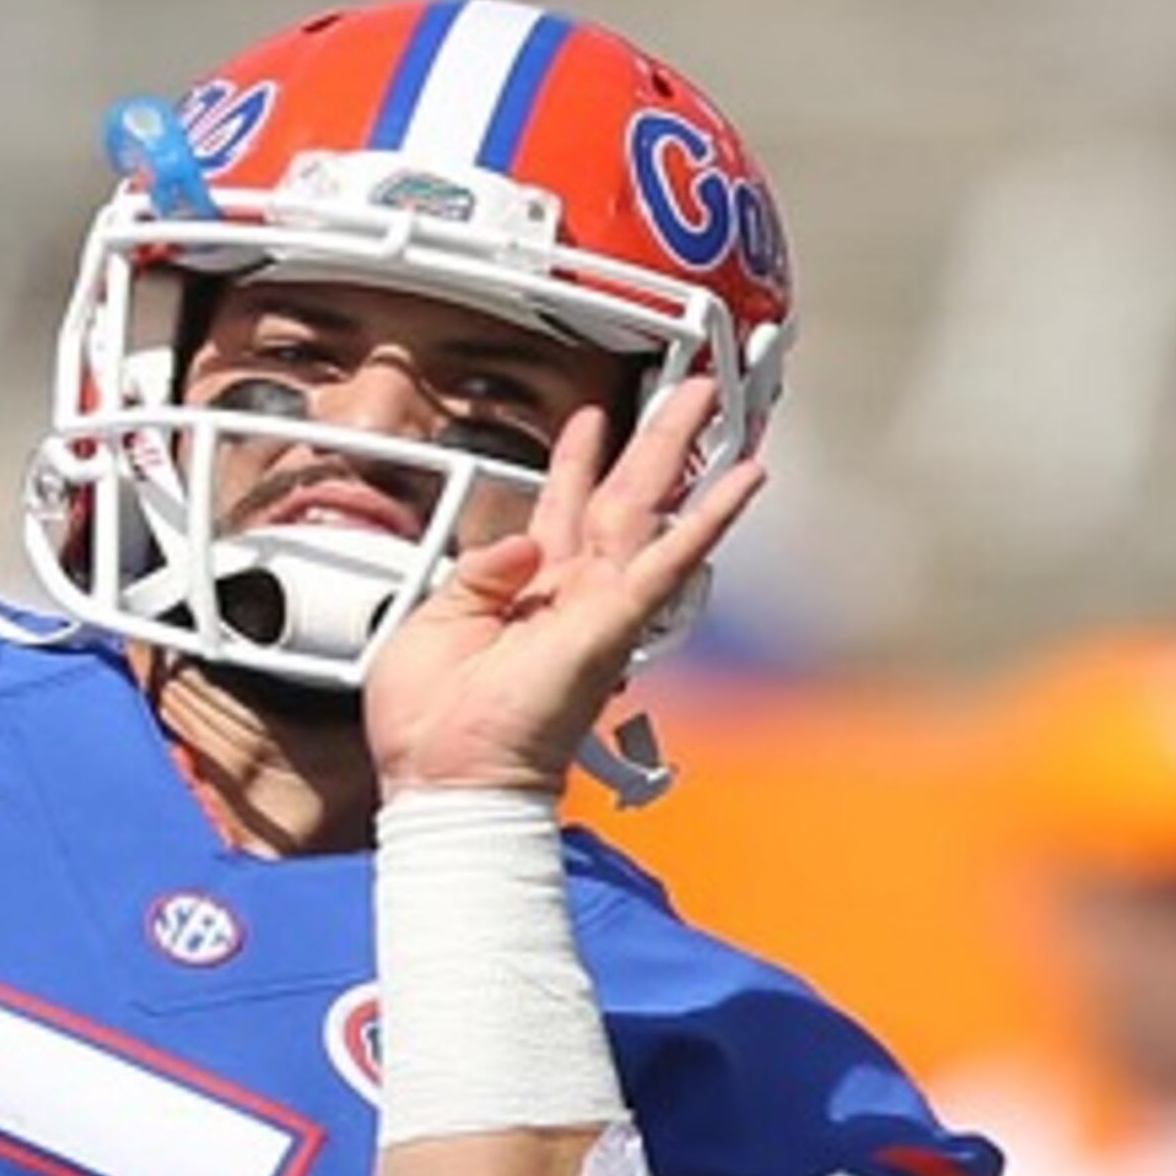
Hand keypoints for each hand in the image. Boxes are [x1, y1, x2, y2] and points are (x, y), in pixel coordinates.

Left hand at [362, 378, 765, 799]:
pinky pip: (667, 562)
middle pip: (619, 497)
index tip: (588, 421)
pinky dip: (706, 519)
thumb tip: (517, 538)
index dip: (573, 460)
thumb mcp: (434, 622)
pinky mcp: (612, 625)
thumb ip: (477, 573)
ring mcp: (597, 608)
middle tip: (683, 393)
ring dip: (682, 454)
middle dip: (650, 441)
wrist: (446, 783)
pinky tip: (741, 481)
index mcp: (522, 592)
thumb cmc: (434, 726)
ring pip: (649, 512)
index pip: (558, 509)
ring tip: (711, 402)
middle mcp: (569, 595)